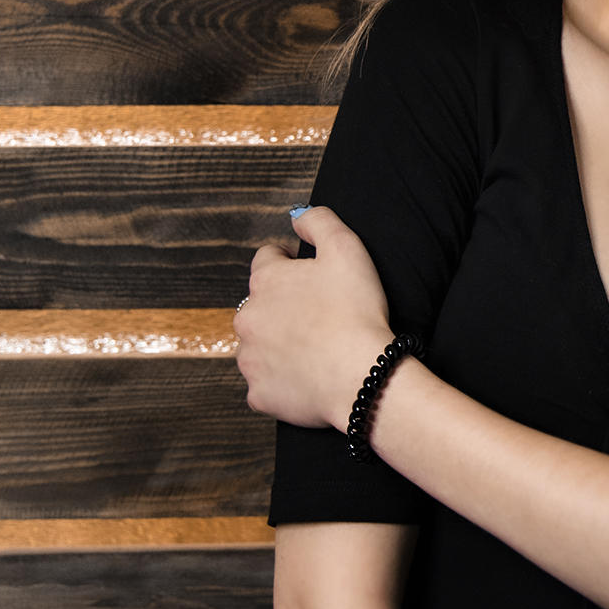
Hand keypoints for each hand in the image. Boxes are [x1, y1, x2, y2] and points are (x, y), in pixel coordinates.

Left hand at [235, 206, 393, 429]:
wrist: (361, 375)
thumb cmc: (356, 311)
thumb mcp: (346, 248)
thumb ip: (318, 221)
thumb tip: (297, 215)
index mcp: (266, 281)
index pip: (267, 259)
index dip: (290, 263)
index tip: (312, 277)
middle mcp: (247, 319)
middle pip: (260, 305)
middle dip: (282, 308)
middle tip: (319, 316)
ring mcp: (250, 359)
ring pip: (259, 346)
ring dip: (279, 345)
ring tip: (315, 349)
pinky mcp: (258, 393)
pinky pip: (265, 384)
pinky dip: (282, 381)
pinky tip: (308, 377)